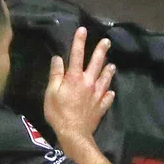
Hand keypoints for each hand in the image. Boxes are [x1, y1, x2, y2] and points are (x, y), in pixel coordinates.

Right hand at [43, 27, 116, 145]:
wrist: (74, 133)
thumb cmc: (59, 113)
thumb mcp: (51, 93)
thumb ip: (55, 75)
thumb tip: (58, 59)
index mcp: (75, 78)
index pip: (77, 55)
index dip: (79, 41)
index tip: (83, 30)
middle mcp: (89, 83)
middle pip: (97, 63)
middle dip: (101, 51)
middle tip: (107, 41)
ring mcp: (97, 95)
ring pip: (105, 79)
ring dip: (109, 71)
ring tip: (112, 64)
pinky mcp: (101, 106)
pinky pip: (107, 98)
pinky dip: (109, 94)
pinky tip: (111, 92)